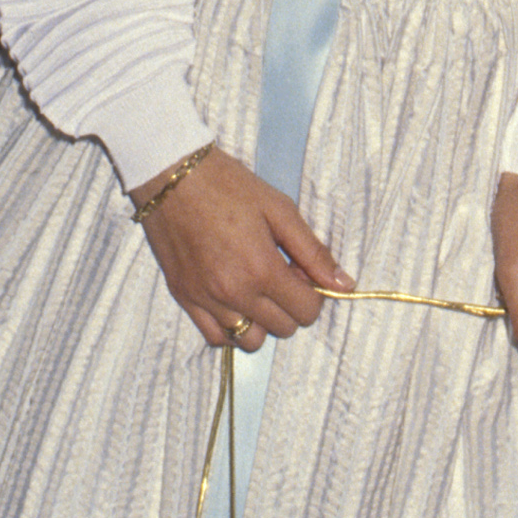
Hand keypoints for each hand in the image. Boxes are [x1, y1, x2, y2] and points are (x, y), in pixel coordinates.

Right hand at [133, 147, 351, 351]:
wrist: (173, 177)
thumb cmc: (230, 186)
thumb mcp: (280, 210)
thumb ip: (313, 251)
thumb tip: (344, 284)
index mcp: (261, 269)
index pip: (307, 311)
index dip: (314, 293)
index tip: (302, 272)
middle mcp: (233, 293)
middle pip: (283, 328)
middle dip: (291, 305)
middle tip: (281, 274)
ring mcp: (206, 300)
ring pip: (250, 340)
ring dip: (263, 320)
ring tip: (257, 289)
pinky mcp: (184, 299)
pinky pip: (217, 338)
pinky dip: (231, 327)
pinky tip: (234, 300)